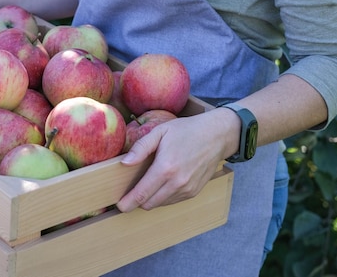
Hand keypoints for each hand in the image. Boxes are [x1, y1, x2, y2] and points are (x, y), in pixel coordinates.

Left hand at [116, 108, 237, 211]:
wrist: (217, 136)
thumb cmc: (186, 131)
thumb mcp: (160, 132)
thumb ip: (141, 148)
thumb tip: (124, 163)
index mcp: (166, 168)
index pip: (142, 193)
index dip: (128, 202)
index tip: (119, 206)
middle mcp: (178, 183)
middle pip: (149, 203)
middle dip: (136, 201)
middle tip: (128, 193)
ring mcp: (188, 189)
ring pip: (161, 204)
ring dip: (150, 199)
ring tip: (145, 185)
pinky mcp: (194, 192)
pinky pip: (173, 201)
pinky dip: (163, 196)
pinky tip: (161, 183)